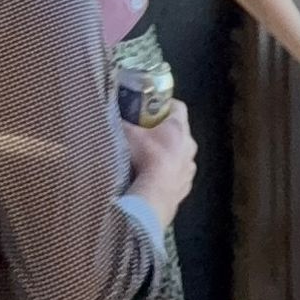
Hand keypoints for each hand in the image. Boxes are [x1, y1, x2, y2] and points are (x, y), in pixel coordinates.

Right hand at [125, 99, 196, 225]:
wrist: (154, 195)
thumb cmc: (145, 159)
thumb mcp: (128, 135)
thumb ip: (121, 123)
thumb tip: (110, 115)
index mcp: (178, 128)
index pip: (179, 107)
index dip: (167, 104)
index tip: (154, 106)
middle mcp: (189, 146)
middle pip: (180, 133)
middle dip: (165, 132)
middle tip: (148, 134)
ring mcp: (189, 168)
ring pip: (181, 156)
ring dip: (169, 156)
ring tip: (150, 160)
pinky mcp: (186, 186)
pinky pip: (179, 176)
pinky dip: (169, 175)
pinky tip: (155, 180)